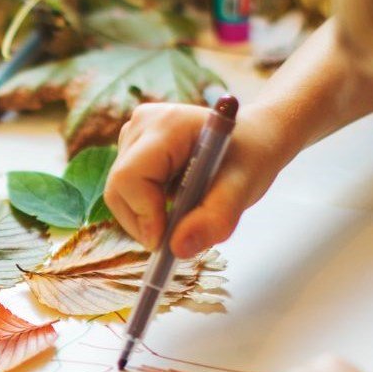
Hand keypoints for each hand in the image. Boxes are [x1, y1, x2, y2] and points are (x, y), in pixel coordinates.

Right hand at [104, 101, 291, 256]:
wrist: (254, 137)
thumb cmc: (249, 156)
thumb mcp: (242, 190)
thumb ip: (215, 219)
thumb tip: (177, 248)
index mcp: (169, 125)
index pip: (130, 176)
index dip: (143, 214)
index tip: (166, 242)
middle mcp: (143, 123)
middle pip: (118, 187)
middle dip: (142, 222)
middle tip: (174, 238)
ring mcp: (133, 132)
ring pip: (118, 192)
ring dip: (145, 216)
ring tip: (183, 211)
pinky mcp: (131, 145)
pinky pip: (124, 189)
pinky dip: (144, 207)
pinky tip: (174, 198)